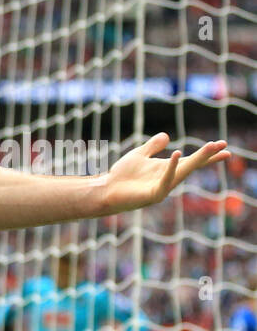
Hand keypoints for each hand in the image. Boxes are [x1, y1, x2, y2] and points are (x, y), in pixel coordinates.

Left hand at [100, 134, 229, 214]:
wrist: (105, 190)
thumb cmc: (121, 176)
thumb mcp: (139, 155)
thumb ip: (152, 146)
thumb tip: (167, 135)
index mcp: (167, 168)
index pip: (191, 160)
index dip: (207, 154)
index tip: (224, 146)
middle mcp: (168, 178)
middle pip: (192, 165)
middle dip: (207, 155)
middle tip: (225, 145)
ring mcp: (162, 187)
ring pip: (184, 172)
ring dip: (197, 159)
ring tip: (211, 146)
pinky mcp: (153, 195)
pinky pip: (165, 181)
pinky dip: (171, 168)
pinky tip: (176, 154)